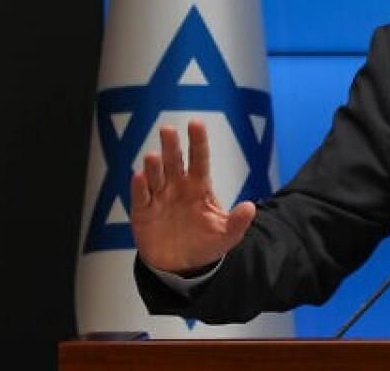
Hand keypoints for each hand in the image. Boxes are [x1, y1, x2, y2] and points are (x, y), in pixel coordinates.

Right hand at [130, 119, 255, 273]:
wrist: (182, 266)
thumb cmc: (205, 243)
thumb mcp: (226, 235)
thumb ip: (237, 222)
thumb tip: (250, 207)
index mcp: (199, 186)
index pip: (199, 159)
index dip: (197, 142)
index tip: (195, 123)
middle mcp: (177, 186)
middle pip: (174, 162)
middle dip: (171, 146)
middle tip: (167, 130)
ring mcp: (159, 197)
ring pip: (155, 176)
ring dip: (154, 166)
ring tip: (153, 156)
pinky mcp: (143, 212)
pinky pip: (140, 197)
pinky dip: (139, 187)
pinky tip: (139, 176)